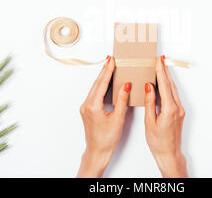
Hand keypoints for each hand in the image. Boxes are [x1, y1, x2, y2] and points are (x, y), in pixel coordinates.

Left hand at [77, 56, 130, 177]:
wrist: (97, 151)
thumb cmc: (107, 139)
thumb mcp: (118, 118)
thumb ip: (122, 100)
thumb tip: (125, 85)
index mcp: (93, 106)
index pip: (102, 84)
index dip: (108, 71)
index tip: (112, 61)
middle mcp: (87, 105)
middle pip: (97, 83)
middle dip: (104, 70)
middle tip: (111, 59)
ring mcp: (85, 107)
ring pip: (94, 88)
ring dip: (102, 77)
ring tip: (109, 67)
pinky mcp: (87, 110)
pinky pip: (94, 93)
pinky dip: (100, 86)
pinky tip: (105, 82)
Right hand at [144, 56, 187, 177]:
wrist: (169, 154)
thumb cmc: (158, 142)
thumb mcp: (149, 122)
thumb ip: (149, 103)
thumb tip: (149, 87)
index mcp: (169, 109)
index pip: (164, 85)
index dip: (161, 72)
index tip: (158, 61)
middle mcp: (177, 108)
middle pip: (170, 85)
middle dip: (165, 71)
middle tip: (160, 59)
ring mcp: (180, 110)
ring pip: (173, 89)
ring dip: (167, 78)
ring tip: (161, 67)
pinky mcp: (179, 112)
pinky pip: (173, 95)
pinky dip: (168, 87)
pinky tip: (163, 83)